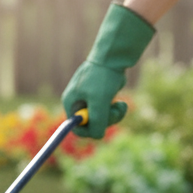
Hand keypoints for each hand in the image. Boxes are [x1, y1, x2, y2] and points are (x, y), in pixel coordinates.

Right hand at [62, 3, 154, 138]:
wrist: (113, 56)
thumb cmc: (103, 76)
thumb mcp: (100, 101)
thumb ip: (97, 121)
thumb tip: (97, 136)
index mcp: (71, 103)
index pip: (75, 128)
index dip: (89, 131)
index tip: (102, 128)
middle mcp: (78, 103)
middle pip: (91, 125)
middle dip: (105, 121)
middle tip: (115, 111)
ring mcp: (89, 100)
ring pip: (102, 120)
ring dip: (113, 116)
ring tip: (121, 105)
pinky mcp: (100, 97)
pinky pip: (107, 112)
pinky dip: (115, 109)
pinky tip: (121, 102)